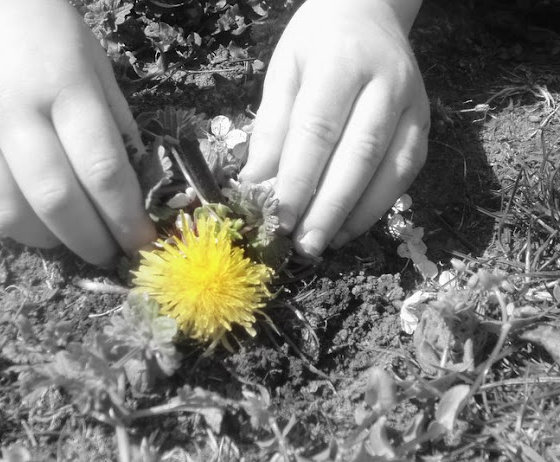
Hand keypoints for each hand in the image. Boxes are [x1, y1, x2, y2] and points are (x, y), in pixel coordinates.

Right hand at [0, 0, 154, 264]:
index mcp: (65, 88)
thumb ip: (114, 119)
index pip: (102, 170)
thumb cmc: (38, 24)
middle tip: (111, 254)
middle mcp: (16, 115)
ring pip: (11, 214)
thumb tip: (134, 178)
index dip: (126, 217)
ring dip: (51, 242)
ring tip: (73, 242)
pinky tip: (36, 222)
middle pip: (57, 201)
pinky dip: (13, 224)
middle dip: (92, 241)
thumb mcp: (92, 60)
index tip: (143, 242)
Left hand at [240, 0, 429, 256]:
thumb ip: (272, 127)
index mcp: (341, 62)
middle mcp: (386, 83)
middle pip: (358, 155)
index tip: (278, 218)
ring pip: (390, 169)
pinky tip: (350, 226)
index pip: (318, 130)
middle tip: (304, 245)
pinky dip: (378, 205)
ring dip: (356, 214)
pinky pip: (406, 172)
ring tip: (325, 243)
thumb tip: (255, 185)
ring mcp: (413, 103)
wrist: (369, 11)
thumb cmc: (316, 43)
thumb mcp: (283, 72)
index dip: (299, 179)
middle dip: (328, 207)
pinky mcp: (425, 122)